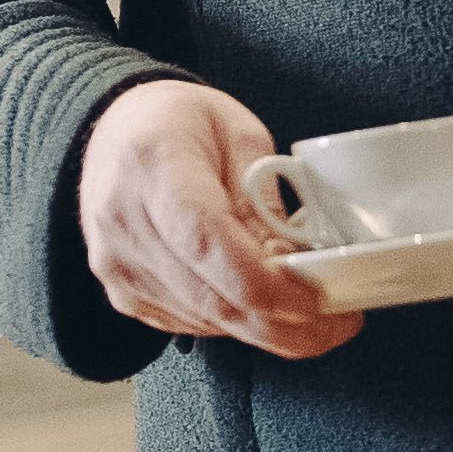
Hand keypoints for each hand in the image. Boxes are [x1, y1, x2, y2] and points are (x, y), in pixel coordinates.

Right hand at [77, 75, 366, 359]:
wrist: (114, 133)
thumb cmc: (181, 123)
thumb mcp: (238, 134)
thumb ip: (264, 198)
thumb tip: (296, 263)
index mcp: (154, 169)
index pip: (207, 243)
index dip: (265, 284)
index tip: (315, 301)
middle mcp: (124, 225)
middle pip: (210, 297)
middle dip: (282, 324)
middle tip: (339, 326)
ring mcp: (119, 267)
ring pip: (206, 321)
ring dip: (265, 328)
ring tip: (315, 315)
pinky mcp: (124, 295)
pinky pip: (191, 325)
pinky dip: (235, 324)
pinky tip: (265, 307)